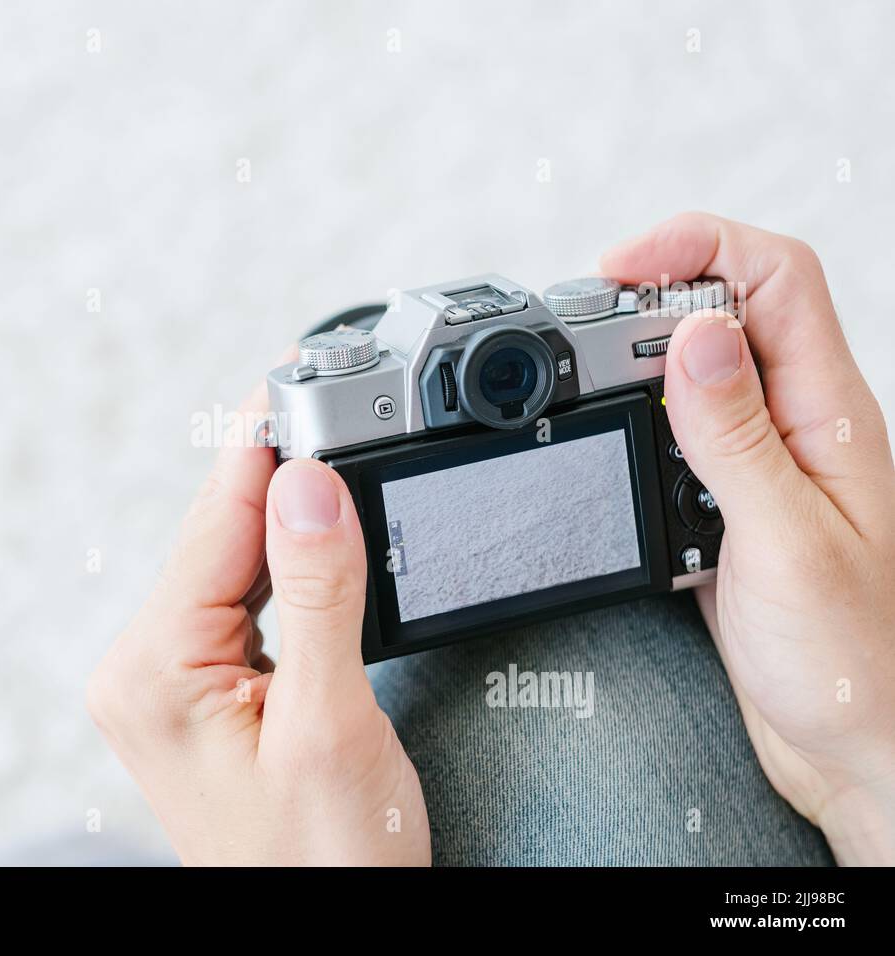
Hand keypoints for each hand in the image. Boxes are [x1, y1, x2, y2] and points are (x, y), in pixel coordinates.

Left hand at [87, 381, 428, 864]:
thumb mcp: (329, 723)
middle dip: (273, 469)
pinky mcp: (199, 695)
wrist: (324, 930)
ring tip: (326, 441)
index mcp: (154, 672)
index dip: (261, 445)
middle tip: (326, 393)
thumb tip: (308, 483)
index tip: (294, 371)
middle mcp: (142, 669)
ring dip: (279, 512)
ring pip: (229, 565)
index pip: (215, 525)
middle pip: (216, 537)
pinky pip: (237, 602)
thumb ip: (319, 596)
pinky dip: (279, 562)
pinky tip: (308, 528)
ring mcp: (166, 684)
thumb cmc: (322, 862)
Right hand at [603, 213, 894, 864]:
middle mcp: (796, 424)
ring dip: (634, 364)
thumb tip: (698, 334)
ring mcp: (760, 463)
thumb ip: (737, 436)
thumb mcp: (787, 540)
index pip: (775, 277)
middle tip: (583, 336)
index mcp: (829, 412)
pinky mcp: (725, 505)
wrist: (854, 746)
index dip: (697, 245)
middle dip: (649, 299)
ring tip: (584, 387)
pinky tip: (609, 452)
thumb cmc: (852, 661)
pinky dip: (631, 427)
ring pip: (691, 371)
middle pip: (725, 308)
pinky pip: (673, 437)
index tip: (617, 270)